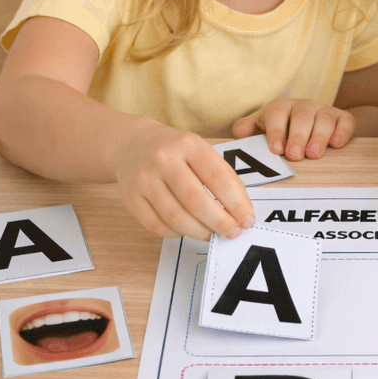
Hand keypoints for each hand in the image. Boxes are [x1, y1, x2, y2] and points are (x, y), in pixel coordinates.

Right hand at [114, 122, 254, 240]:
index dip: (236, 204)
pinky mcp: (130, 197)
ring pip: (175, 217)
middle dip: (219, 222)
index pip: (218, 178)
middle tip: (232, 233)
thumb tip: (242, 212)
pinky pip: (156, 225)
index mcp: (189, 145)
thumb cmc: (177, 152)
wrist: (132, 144)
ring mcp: (143, 178)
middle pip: (195, 200)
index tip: (247, 220)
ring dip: (199, 231)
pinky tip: (186, 230)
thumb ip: (224, 177)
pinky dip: (176, 233)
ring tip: (212, 234)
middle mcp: (163, 159)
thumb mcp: (202, 151)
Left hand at [232, 98, 355, 160]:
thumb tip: (242, 133)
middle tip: (295, 155)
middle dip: (298, 136)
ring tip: (314, 154)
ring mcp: (323, 111)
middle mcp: (303, 106)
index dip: (276, 130)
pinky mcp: (342, 118)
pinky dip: (342, 131)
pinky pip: (345, 121)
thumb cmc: (278, 134)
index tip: (276, 149)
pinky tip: (336, 144)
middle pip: (302, 116)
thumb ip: (246, 130)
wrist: (304, 129)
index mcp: (281, 107)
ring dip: (319, 136)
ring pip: (324, 118)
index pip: (277, 112)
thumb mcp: (259, 130)